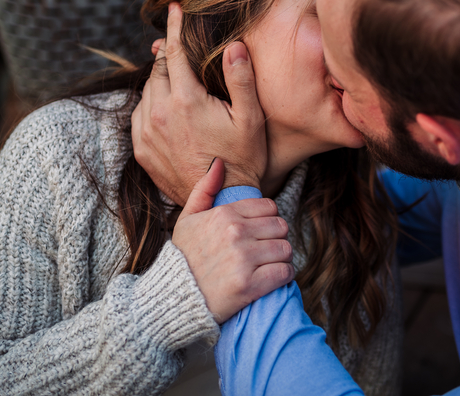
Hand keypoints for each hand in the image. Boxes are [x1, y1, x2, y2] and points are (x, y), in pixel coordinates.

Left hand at [132, 3, 266, 204]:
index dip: (175, 26)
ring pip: (148, 90)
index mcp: (186, 100)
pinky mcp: (141, 149)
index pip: (175, 51)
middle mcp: (160, 113)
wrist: (220, 203)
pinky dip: (151, 102)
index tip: (175, 8)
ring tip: (174, 73)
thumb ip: (241, 78)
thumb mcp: (250, 117)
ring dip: (160, 78)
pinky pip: (140, 114)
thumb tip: (233, 44)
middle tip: (174, 39)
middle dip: (167, 51)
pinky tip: (166, 104)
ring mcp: (147, 132)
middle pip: (159, 68)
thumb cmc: (242, 159)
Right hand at [173, 158, 293, 322]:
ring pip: (285, 248)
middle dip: (276, 237)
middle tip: (266, 249)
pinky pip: (284, 272)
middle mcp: (235, 233)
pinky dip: (284, 275)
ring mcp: (243, 259)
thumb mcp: (187, 219)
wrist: (174, 298)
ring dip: (281, 257)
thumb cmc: (182, 257)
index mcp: (224, 215)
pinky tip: (273, 278)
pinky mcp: (249, 285)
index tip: (260, 232)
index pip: (269, 207)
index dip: (268, 219)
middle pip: (281, 226)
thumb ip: (204, 189)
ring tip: (269, 263)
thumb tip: (219, 161)